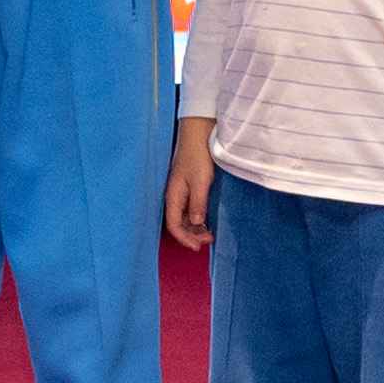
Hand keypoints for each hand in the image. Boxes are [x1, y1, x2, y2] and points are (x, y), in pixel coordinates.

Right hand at [166, 119, 215, 250]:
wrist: (197, 135)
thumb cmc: (197, 156)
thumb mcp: (200, 181)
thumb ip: (198, 203)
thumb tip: (197, 223)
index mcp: (173, 196)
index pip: (174, 225)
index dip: (185, 238)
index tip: (198, 247)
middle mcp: (174, 196)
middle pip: (178, 223)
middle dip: (191, 235)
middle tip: (209, 240)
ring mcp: (181, 192)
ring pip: (185, 218)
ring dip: (195, 228)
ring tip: (210, 234)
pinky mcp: (188, 188)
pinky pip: (190, 209)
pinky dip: (197, 218)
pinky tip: (207, 221)